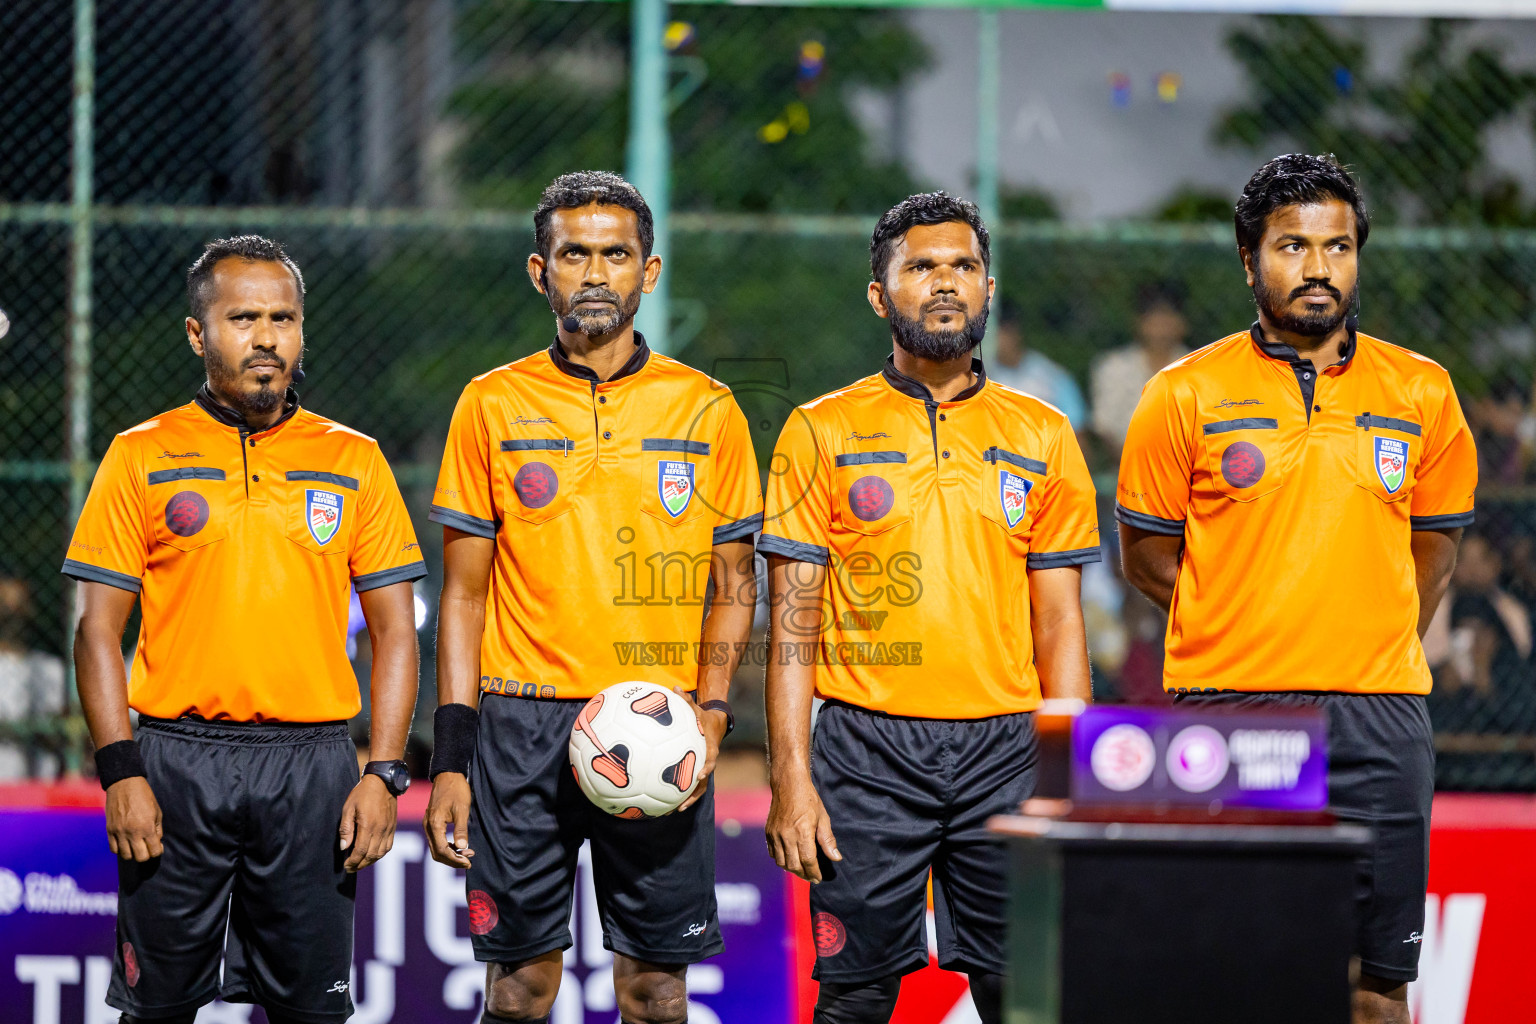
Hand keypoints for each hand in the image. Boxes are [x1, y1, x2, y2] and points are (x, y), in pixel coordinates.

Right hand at [105, 777, 162, 861]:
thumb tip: (157, 843)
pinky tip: (125, 843)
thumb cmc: (144, 797)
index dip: (157, 851)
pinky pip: (113, 849)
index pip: (154, 851)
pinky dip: (120, 849)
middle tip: (147, 847)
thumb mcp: (157, 812)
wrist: (124, 785)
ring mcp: (119, 832)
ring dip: (133, 853)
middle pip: (140, 858)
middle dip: (146, 855)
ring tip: (136, 844)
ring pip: (126, 855)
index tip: (157, 846)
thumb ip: (158, 829)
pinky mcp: (109, 830)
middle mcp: (132, 832)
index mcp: (147, 827)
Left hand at [339, 774, 397, 872]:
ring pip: (381, 853)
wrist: (383, 782)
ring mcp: (388, 829)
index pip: (361, 851)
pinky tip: (373, 855)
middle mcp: (380, 829)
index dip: (353, 861)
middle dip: (360, 865)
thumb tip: (344, 847)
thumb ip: (346, 828)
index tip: (346, 866)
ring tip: (360, 863)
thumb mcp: (348, 808)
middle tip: (351, 868)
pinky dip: (380, 854)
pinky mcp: (393, 827)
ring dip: (370, 861)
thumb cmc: (362, 793)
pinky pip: (388, 846)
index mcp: (368, 825)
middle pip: (371, 855)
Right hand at [424, 771, 473, 867]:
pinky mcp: (431, 822)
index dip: (455, 859)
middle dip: (452, 860)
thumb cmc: (456, 790)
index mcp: (434, 824)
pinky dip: (447, 846)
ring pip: (436, 848)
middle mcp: (428, 826)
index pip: (442, 850)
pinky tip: (459, 845)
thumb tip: (463, 847)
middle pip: (437, 852)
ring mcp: (428, 824)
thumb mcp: (462, 809)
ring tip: (467, 854)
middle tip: (468, 861)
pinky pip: (436, 840)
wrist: (448, 774)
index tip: (468, 862)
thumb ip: (461, 829)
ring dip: (450, 854)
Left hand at [676, 688, 728, 813]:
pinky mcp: (697, 772)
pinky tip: (664, 803)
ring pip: (697, 789)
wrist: (716, 725)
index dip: (706, 768)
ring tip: (670, 812)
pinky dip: (680, 795)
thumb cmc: (703, 717)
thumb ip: (686, 700)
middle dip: (692, 796)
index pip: (711, 760)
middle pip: (703, 783)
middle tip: (680, 806)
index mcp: (709, 748)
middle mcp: (708, 762)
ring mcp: (703, 769)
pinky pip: (690, 786)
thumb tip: (674, 687)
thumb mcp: (696, 709)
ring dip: (686, 801)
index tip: (698, 776)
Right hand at [765, 770, 840, 882]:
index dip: (814, 872)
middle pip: (794, 865)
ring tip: (801, 870)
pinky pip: (773, 853)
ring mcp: (775, 834)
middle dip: (804, 874)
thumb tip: (836, 858)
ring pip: (781, 862)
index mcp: (802, 832)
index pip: (808, 861)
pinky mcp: (768, 832)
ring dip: (792, 869)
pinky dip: (780, 860)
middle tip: (811, 877)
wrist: (788, 784)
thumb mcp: (823, 817)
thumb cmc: (808, 799)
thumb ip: (828, 840)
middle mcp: (787, 835)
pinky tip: (789, 860)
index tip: (819, 878)